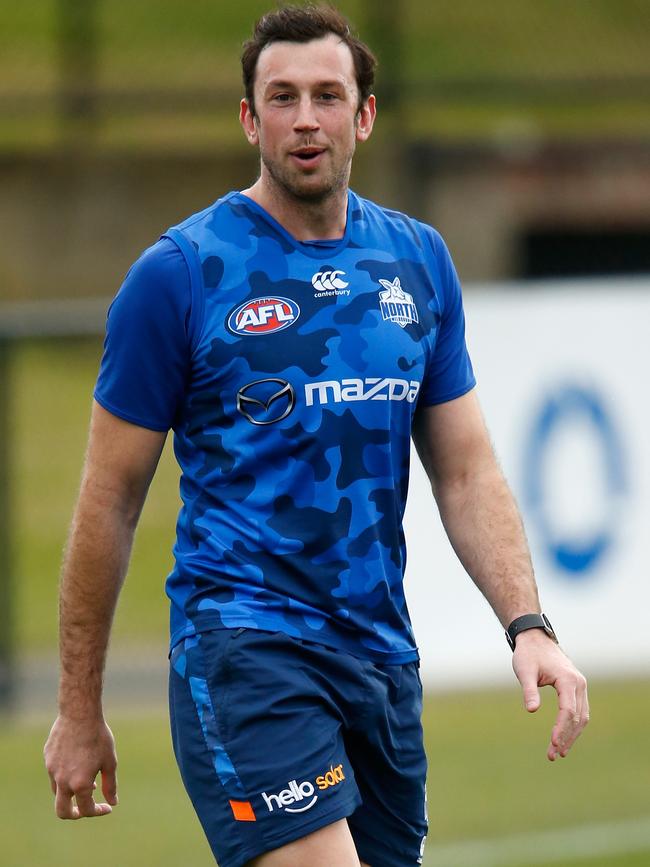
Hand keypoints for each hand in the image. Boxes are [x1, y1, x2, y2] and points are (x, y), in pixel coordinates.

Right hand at [44, 715, 117, 818]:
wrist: (79, 713)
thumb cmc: (98, 737)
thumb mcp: (109, 761)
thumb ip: (110, 785)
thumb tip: (112, 802)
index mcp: (80, 784)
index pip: (86, 810)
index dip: (98, 811)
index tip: (107, 806)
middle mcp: (62, 781)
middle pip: (62, 811)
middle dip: (74, 814)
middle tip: (85, 808)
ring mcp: (52, 770)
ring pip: (58, 791)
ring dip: (71, 792)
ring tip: (87, 779)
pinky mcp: (47, 758)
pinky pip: (54, 773)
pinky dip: (65, 775)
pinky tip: (77, 761)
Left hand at [512, 629, 588, 760]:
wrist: (535, 639)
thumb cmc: (528, 654)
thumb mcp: (525, 671)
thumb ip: (529, 690)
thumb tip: (531, 710)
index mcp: (568, 679)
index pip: (568, 710)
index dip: (561, 729)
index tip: (553, 744)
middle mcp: (579, 683)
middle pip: (577, 717)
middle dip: (566, 737)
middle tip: (552, 755)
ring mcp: (580, 686)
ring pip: (582, 716)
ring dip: (571, 735)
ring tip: (558, 752)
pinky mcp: (577, 688)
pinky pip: (579, 711)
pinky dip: (573, 726)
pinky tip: (564, 738)